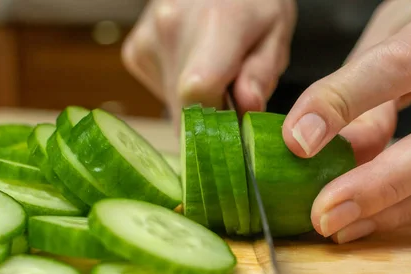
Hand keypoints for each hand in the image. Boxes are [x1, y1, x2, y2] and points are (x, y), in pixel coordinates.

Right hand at [122, 0, 295, 123]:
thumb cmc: (252, 3)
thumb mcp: (275, 32)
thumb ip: (261, 74)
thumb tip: (246, 109)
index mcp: (214, 24)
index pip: (199, 94)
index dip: (217, 121)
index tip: (235, 124)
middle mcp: (170, 30)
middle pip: (186, 107)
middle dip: (213, 113)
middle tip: (233, 90)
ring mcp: (147, 41)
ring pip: (173, 104)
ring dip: (196, 101)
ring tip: (215, 67)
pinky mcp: (135, 52)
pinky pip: (162, 91)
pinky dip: (180, 89)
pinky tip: (194, 63)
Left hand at [281, 0, 410, 242]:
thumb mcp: (379, 40)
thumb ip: (355, 92)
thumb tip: (323, 154)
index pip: (400, 65)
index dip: (345, 106)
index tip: (299, 143)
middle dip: (385, 184)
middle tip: (327, 213)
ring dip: (400, 210)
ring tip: (344, 224)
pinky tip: (372, 218)